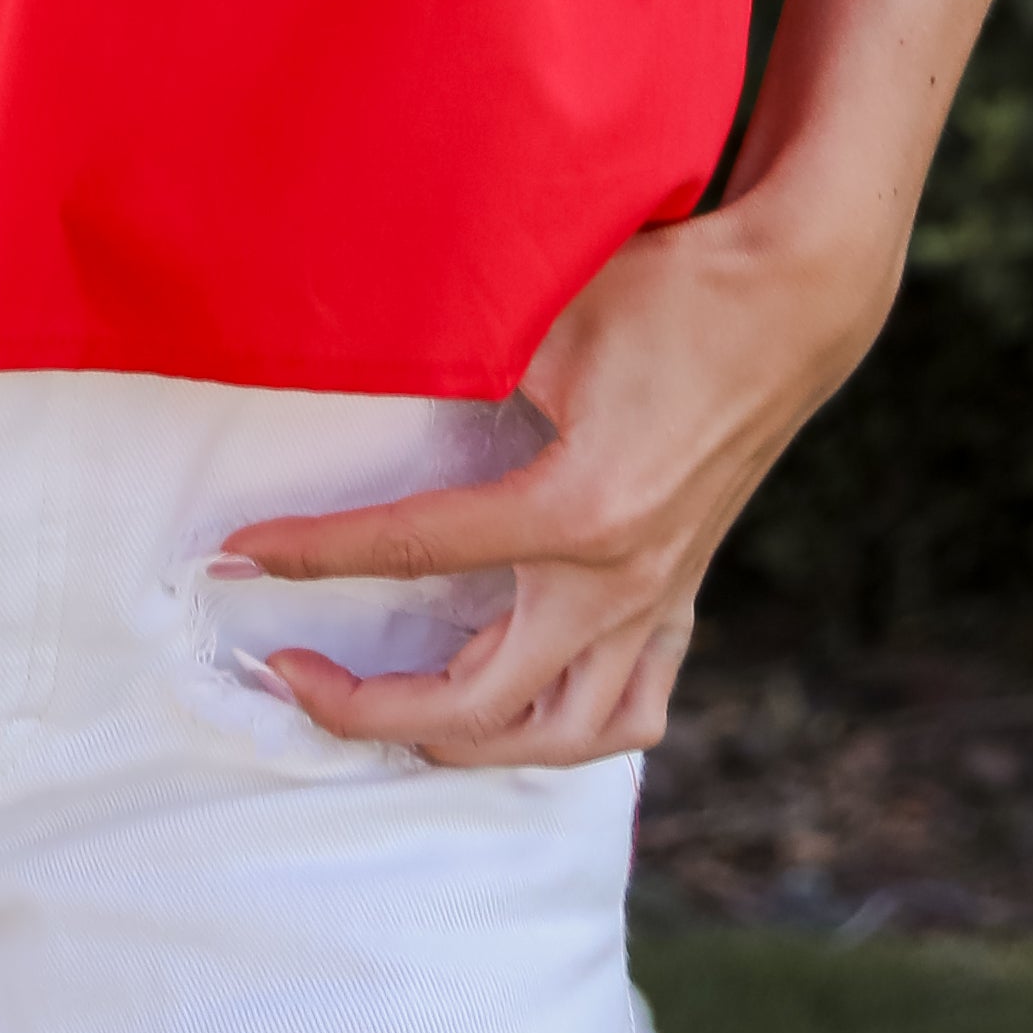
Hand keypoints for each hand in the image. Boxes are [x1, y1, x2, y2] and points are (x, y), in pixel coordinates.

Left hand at [215, 189, 891, 768]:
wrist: (793, 298)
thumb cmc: (670, 289)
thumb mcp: (548, 312)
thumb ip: (459, 351)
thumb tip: (356, 353)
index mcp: (577, 509)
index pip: (414, 549)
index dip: (313, 553)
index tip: (239, 554)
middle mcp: (621, 579)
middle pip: (479, 702)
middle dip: (369, 705)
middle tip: (292, 670)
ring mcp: (660, 599)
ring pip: (562, 737)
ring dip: (468, 743)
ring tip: (391, 707)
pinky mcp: (684, 594)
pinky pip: (631, 710)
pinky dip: (566, 733)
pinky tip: (518, 710)